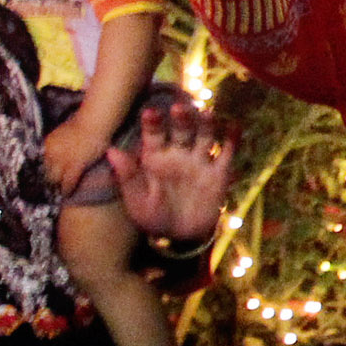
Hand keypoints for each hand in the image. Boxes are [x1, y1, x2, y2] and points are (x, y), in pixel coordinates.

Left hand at [40, 115, 109, 193]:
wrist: (94, 122)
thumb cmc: (82, 126)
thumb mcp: (63, 134)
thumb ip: (57, 146)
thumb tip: (55, 155)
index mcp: (47, 144)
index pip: (41, 163)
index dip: (43, 172)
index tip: (43, 180)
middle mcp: (52, 152)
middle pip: (46, 172)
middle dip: (48, 181)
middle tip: (49, 190)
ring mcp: (63, 159)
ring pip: (55, 178)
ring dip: (56, 187)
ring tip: (57, 194)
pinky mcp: (76, 164)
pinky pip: (69, 181)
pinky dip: (68, 188)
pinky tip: (67, 194)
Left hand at [113, 101, 235, 244]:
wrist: (180, 236)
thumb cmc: (153, 216)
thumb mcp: (136, 200)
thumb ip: (128, 175)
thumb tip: (111, 150)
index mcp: (155, 156)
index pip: (153, 134)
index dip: (153, 123)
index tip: (150, 112)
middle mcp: (178, 153)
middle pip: (182, 130)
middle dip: (182, 119)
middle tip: (180, 108)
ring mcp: (199, 161)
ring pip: (205, 136)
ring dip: (207, 124)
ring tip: (208, 114)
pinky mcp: (219, 173)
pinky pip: (226, 154)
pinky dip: (232, 140)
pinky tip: (235, 127)